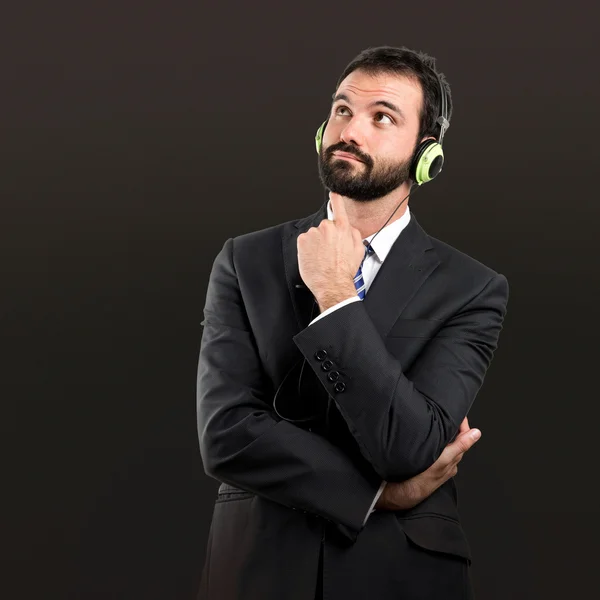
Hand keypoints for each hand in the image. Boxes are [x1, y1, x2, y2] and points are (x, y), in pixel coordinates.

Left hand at [297, 193, 364, 310]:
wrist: (332, 284)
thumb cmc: (345, 270)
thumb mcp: (359, 250)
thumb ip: (353, 234)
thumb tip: (348, 228)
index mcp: (343, 228)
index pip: (339, 207)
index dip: (336, 198)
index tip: (333, 193)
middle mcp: (328, 227)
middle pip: (325, 227)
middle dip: (326, 236)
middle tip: (329, 252)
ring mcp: (314, 233)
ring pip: (314, 235)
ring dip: (316, 243)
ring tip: (322, 258)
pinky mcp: (302, 240)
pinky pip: (305, 241)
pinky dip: (307, 248)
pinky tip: (314, 258)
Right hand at [375, 417, 480, 510]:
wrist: (398, 493)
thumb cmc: (420, 480)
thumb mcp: (442, 460)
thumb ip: (459, 446)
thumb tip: (476, 433)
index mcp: (453, 459)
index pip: (463, 437)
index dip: (462, 424)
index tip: (457, 412)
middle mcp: (446, 461)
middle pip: (454, 439)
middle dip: (452, 426)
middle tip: (445, 411)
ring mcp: (435, 462)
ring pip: (443, 443)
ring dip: (441, 432)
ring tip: (436, 419)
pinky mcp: (425, 463)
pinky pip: (433, 448)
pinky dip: (432, 439)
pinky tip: (425, 435)